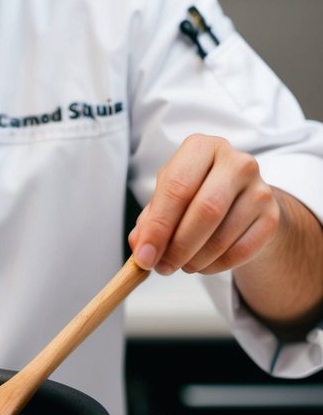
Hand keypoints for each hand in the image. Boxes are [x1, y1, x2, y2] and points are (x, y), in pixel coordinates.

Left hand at [129, 134, 279, 276]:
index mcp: (201, 147)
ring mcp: (259, 188)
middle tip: (163, 267)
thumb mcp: (169, 198)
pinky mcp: (272, 216)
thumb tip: (141, 247)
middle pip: (205, 210)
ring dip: (196, 260)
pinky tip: (205, 264)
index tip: (144, 256)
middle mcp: (235, 162)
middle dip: (178, 246)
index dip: (158, 227)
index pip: (176, 187)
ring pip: (223, 236)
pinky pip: (242, 251)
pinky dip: (217, 265)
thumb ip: (151, 220)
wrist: (242, 200)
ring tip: (182, 265)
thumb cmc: (196, 194)